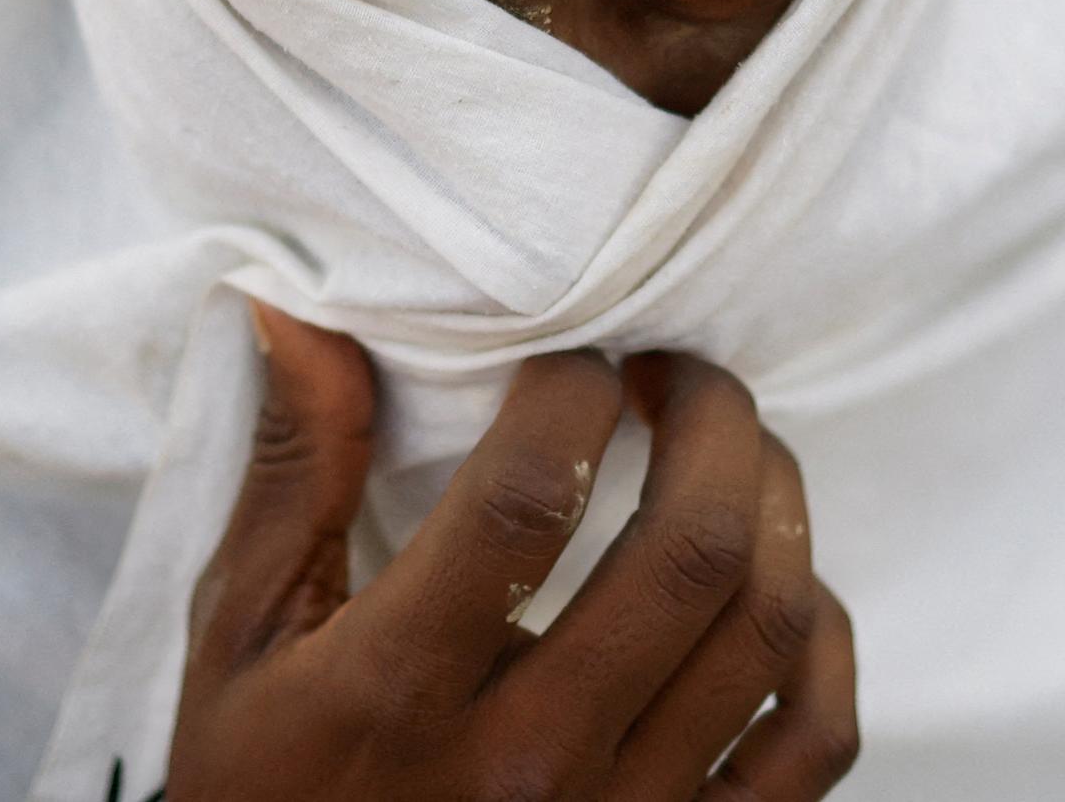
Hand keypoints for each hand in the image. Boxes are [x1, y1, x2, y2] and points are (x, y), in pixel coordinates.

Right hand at [160, 301, 858, 800]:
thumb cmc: (265, 784)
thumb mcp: (239, 635)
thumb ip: (291, 473)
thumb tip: (294, 311)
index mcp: (398, 691)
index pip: (528, 498)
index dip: (572, 390)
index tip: (572, 359)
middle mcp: (525, 764)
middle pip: (688, 550)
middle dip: (711, 419)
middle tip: (679, 372)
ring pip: (768, 627)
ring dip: (774, 504)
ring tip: (733, 452)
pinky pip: (812, 741)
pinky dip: (824, 641)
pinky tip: (778, 581)